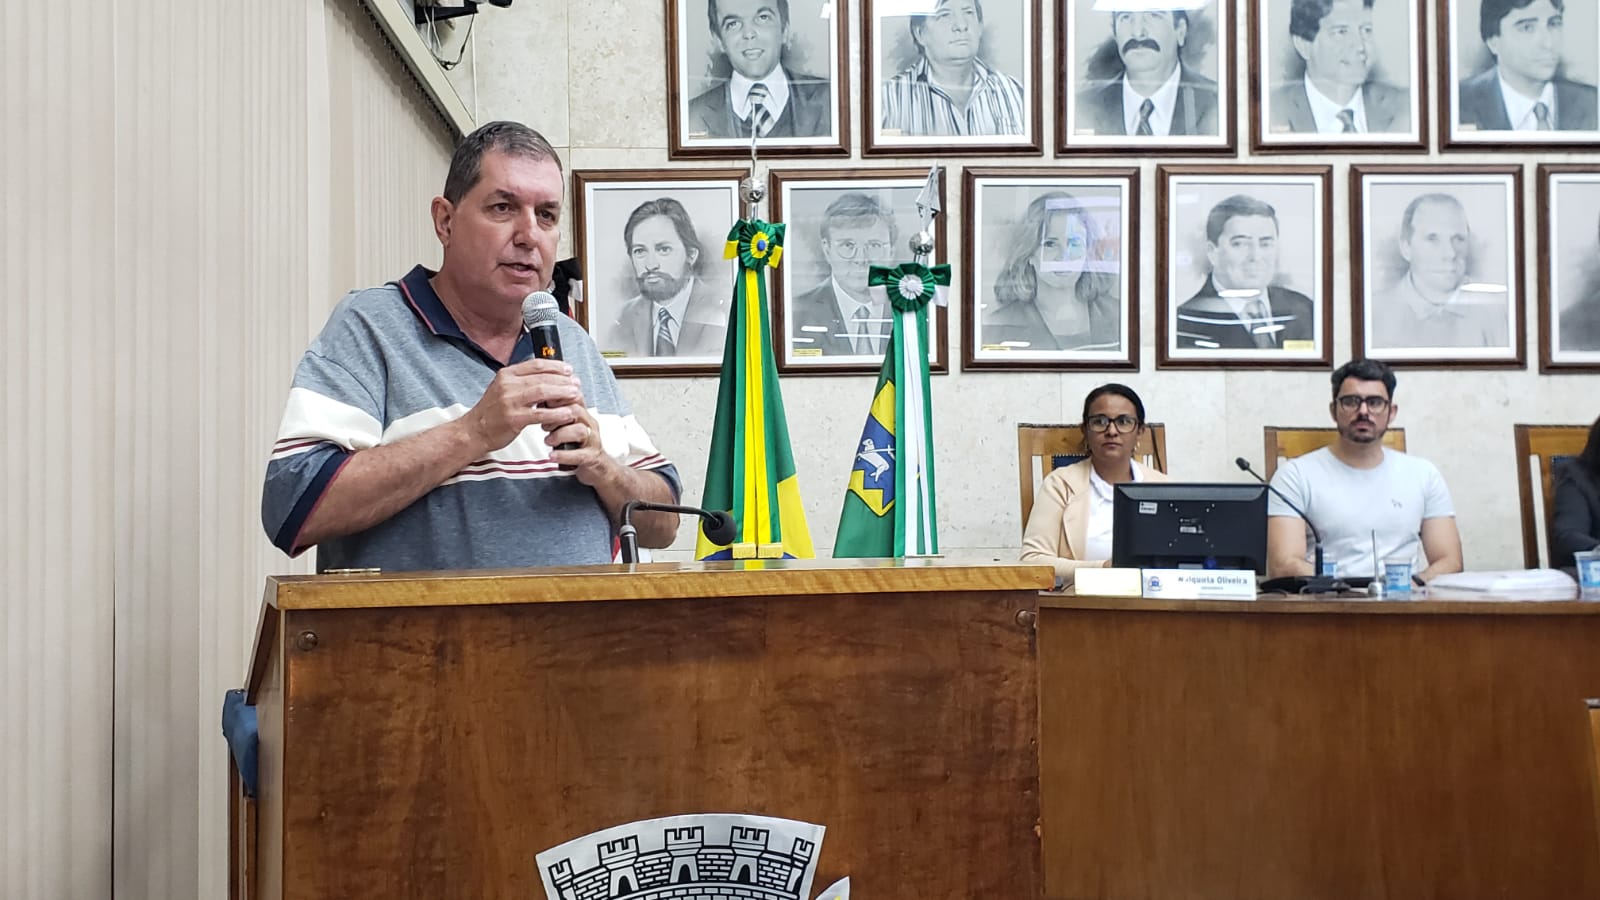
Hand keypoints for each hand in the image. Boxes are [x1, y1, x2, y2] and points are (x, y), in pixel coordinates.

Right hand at [460, 359, 583, 453]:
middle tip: (576, 383)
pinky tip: (567, 414)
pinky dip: (557, 414)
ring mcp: (510, 402)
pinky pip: (541, 414)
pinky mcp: (514, 419)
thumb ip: (522, 380)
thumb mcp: (503, 388)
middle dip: (563, 380)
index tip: (569, 370)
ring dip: (562, 393)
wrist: (474, 430)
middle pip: (542, 378)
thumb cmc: (492, 411)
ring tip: (576, 395)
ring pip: (543, 393)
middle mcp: (507, 385)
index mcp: (506, 374)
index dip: (555, 366)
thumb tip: (548, 374)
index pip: (536, 364)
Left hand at [540, 403, 614, 483]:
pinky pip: (579, 455)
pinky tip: (553, 456)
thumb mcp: (568, 426)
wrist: (597, 466)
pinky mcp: (592, 457)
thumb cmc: (579, 445)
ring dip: (559, 435)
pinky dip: (564, 455)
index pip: (572, 397)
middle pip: (576, 411)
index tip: (541, 403)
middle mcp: (589, 424)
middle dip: (556, 417)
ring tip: (548, 441)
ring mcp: (592, 441)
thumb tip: (539, 401)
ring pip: (579, 431)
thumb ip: (557, 414)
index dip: (556, 398)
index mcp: (583, 415)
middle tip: (544, 426)